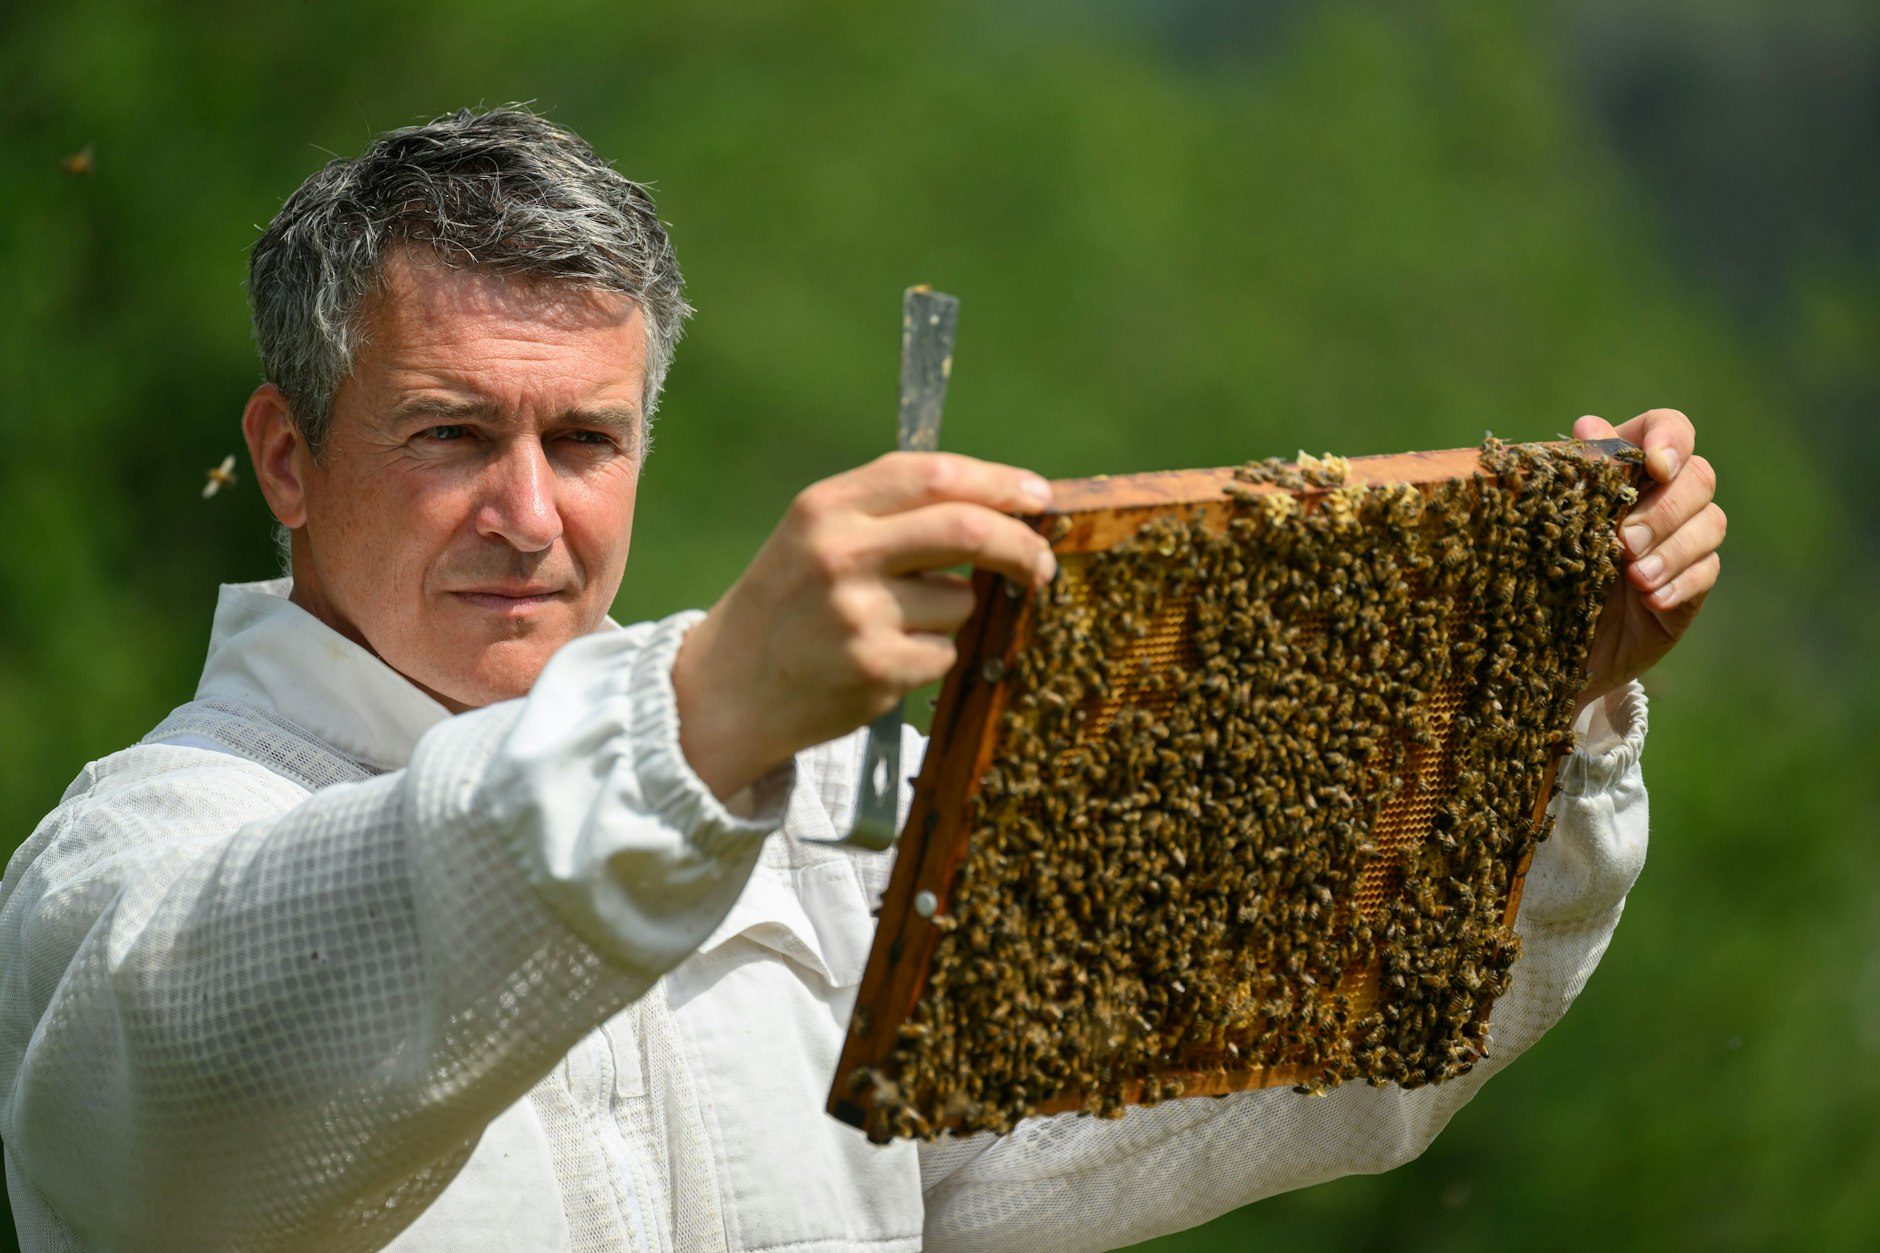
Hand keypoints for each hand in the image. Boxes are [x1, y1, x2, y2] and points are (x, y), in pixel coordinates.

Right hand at [672, 452, 1056, 797]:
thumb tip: (1000, 505)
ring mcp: (858, 613)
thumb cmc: (787, 605)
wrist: (725, 689)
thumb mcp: (816, 536)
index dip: (997, 482)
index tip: (1038, 496)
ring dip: (952, 614)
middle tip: (1041, 565)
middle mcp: (840, 552)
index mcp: (827, 507)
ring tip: (894, 626)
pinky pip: (946, 652)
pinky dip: (931, 657)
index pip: (933, 474)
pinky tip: (881, 661)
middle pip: (967, 531)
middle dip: (1020, 546)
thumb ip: (891, 512)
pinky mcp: (876, 667)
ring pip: (961, 600)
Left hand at [1572, 408, 1724, 715]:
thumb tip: (1589, 425)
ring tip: (1636, 577)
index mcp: (1625, 467)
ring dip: (1673, 549)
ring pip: (1710, 523)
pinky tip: (1652, 600)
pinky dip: (1680, 584)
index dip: (1670, 439)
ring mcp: (1681, 539)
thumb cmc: (1535, 566)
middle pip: (1698, 477)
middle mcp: (1660, 496)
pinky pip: (1707, 572)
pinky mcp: (1691, 582)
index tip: (1655, 466)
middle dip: (1664, 509)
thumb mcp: (1544, 520)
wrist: (1544, 639)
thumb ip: (1570, 474)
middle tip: (1624, 542)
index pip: (1668, 428)